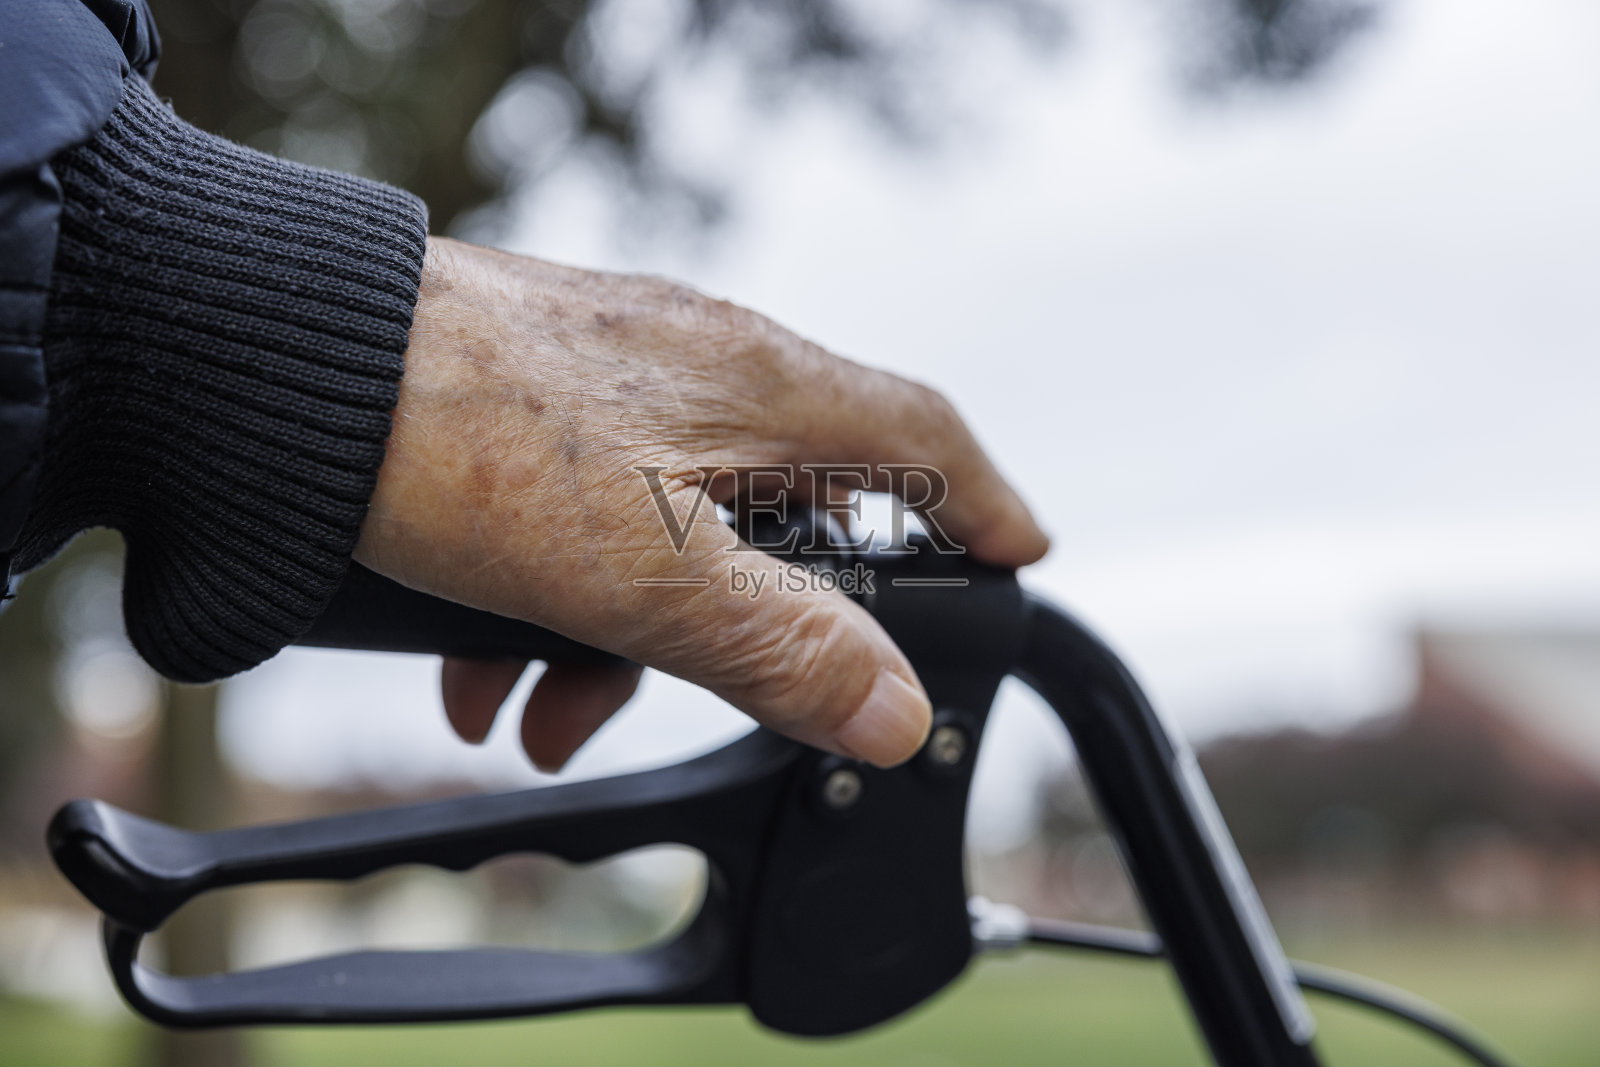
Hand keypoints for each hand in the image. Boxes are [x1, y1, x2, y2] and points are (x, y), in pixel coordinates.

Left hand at [354, 236, 1048, 769]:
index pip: (918, 437)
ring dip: (622, 641)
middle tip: (725, 699)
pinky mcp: (529, 403)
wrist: (281, 369)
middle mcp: (698, 365)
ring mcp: (611, 379)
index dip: (982, 504)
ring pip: (669, 526)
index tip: (1017, 557)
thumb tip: (894, 710)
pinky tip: (482, 674)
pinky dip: (552, 604)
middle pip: (784, 507)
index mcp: (760, 384)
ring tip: (545, 717)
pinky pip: (581, 514)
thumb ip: (781, 645)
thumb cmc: (470, 438)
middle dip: (748, 629)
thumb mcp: (648, 573)